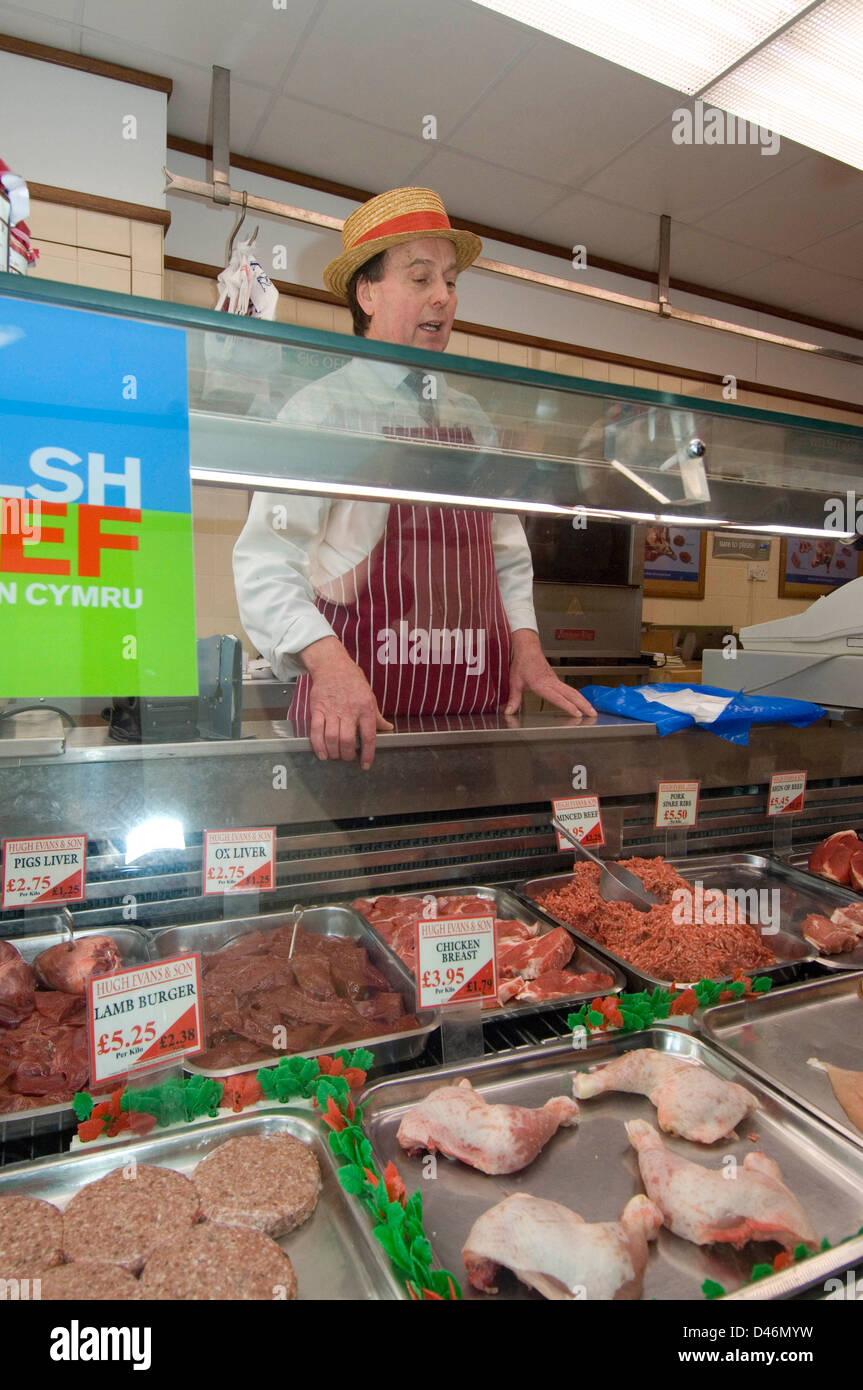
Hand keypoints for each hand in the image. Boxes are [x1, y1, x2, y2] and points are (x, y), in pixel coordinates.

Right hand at [301, 636, 392, 769]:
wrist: (332, 665)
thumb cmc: (352, 680)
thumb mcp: (369, 696)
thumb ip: (376, 716)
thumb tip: (388, 728)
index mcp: (365, 708)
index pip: (369, 736)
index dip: (368, 753)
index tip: (365, 765)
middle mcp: (349, 710)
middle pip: (348, 740)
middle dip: (348, 755)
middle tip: (348, 758)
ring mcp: (332, 710)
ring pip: (332, 738)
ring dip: (334, 752)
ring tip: (336, 755)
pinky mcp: (317, 709)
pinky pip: (316, 731)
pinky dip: (318, 745)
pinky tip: (322, 753)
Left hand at [504, 629, 596, 718]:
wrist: (528, 649)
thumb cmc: (522, 663)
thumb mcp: (515, 682)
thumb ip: (514, 699)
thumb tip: (509, 711)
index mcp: (542, 684)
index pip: (558, 698)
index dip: (568, 706)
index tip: (577, 713)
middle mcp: (552, 683)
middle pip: (572, 695)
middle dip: (583, 705)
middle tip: (592, 714)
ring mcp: (556, 681)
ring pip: (573, 691)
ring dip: (584, 701)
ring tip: (591, 710)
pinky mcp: (556, 680)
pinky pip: (570, 688)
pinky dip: (578, 696)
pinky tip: (581, 702)